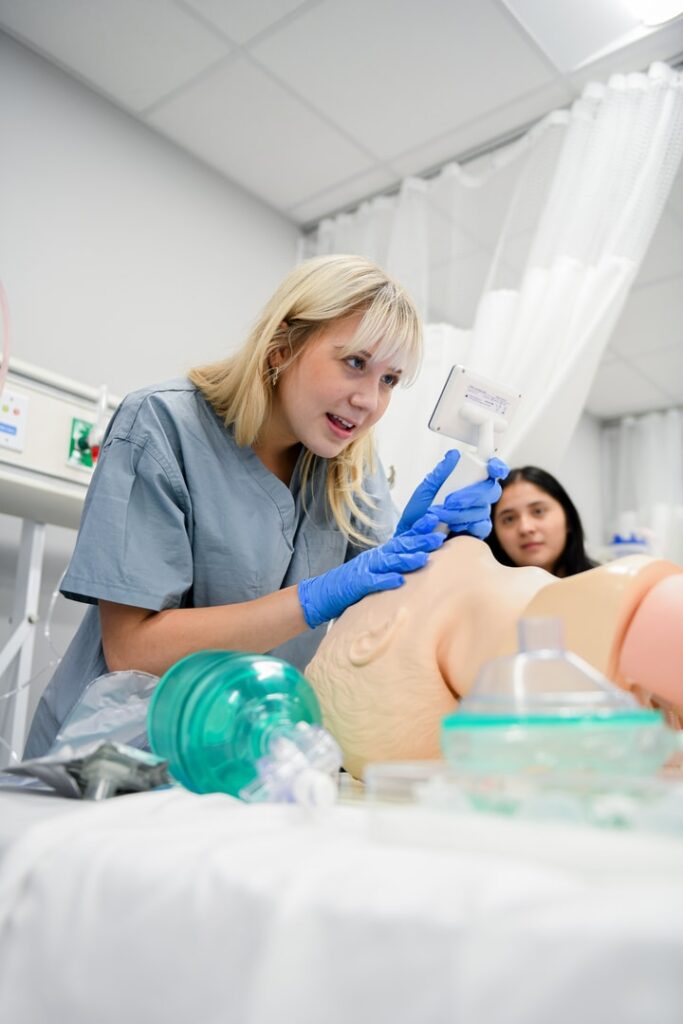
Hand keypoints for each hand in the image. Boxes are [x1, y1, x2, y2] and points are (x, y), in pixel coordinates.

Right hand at [298, 514, 443, 628]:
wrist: (323, 593)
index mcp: (381, 553)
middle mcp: (375, 558)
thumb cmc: (353, 582)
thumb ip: (394, 563)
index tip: (435, 520)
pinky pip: (372, 582)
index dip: (419, 529)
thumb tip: (419, 556)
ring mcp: (365, 569)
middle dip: (420, 541)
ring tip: (424, 558)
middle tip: (439, 538)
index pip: (403, 538)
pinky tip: (398, 582)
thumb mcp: (376, 568)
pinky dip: (385, 581)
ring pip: (389, 562)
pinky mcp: (356, 585)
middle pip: (400, 546)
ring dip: (406, 559)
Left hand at [395, 450, 508, 539]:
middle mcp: (476, 497)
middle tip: (449, 501)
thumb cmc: (420, 512)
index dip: (496, 467)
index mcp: (468, 482)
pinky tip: (452, 526)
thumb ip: (440, 473)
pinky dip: (466, 525)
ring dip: (460, 513)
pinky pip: (482, 527)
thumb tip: (453, 456)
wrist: (412, 536)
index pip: (489, 471)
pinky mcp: (476, 531)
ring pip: (483, 510)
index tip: (492, 468)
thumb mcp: (426, 489)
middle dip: (470, 495)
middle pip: (491, 491)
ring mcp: (478, 514)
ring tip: (440, 514)